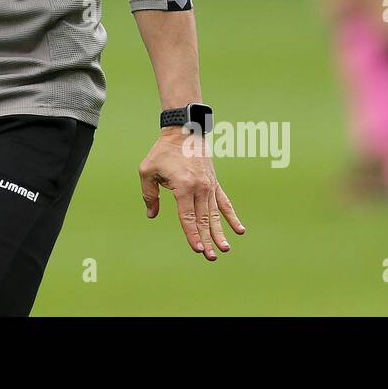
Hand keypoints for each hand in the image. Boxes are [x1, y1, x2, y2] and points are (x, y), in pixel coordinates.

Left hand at [139, 127, 244, 260]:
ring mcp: (209, 186)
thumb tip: (151, 214)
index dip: (192, 235)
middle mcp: (199, 188)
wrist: (184, 131)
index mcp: (183, 186)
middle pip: (203, 219)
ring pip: (214, 214)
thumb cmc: (163, 151)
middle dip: (207, 240)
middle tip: (210, 257)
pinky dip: (232, 216)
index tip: (197, 249)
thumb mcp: (148, 170)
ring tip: (225, 249)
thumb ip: (149, 194)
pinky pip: (224, 203)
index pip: (187, 217)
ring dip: (219, 232)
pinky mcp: (214, 183)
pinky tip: (239, 230)